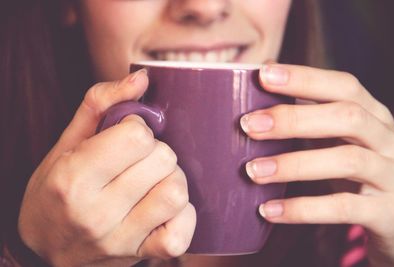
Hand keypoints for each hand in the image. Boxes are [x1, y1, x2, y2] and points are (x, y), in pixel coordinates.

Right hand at [18, 69, 195, 266]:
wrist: (46, 251)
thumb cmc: (54, 193)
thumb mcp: (65, 144)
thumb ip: (100, 104)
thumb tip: (141, 77)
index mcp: (73, 177)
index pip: (136, 136)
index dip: (137, 130)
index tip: (126, 139)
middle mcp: (96, 212)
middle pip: (162, 159)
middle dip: (155, 152)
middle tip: (139, 161)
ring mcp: (121, 238)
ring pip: (175, 192)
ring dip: (171, 179)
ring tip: (153, 181)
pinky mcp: (141, 255)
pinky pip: (181, 233)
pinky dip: (182, 215)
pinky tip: (165, 209)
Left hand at [241, 64, 393, 266]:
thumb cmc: (358, 168)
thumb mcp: (339, 135)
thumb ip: (309, 107)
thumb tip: (265, 68)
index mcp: (374, 116)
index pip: (344, 86)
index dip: (305, 78)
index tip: (264, 74)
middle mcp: (388, 140)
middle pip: (347, 116)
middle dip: (294, 118)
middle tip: (248, 125)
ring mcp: (392, 176)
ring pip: (348, 160)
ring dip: (294, 164)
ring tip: (253, 171)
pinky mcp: (387, 213)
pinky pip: (343, 208)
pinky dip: (303, 209)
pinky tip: (268, 211)